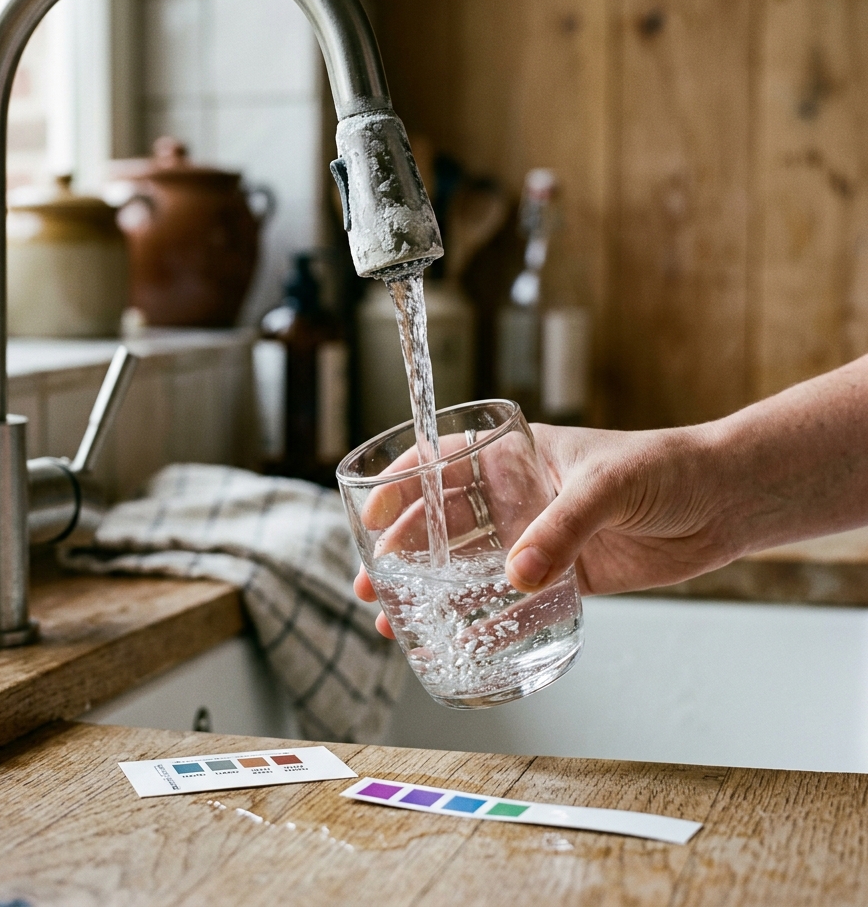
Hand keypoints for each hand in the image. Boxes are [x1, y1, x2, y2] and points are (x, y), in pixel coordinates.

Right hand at [354, 422, 733, 637]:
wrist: (723, 501)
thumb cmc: (666, 467)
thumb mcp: (607, 484)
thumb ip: (563, 527)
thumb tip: (518, 576)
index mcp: (517, 456)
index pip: (442, 462)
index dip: (400, 485)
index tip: (370, 515)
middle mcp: (519, 496)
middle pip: (444, 521)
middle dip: (402, 548)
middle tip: (372, 579)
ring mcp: (539, 537)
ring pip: (470, 564)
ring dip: (431, 588)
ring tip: (395, 616)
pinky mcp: (566, 575)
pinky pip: (514, 600)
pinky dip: (484, 618)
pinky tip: (459, 637)